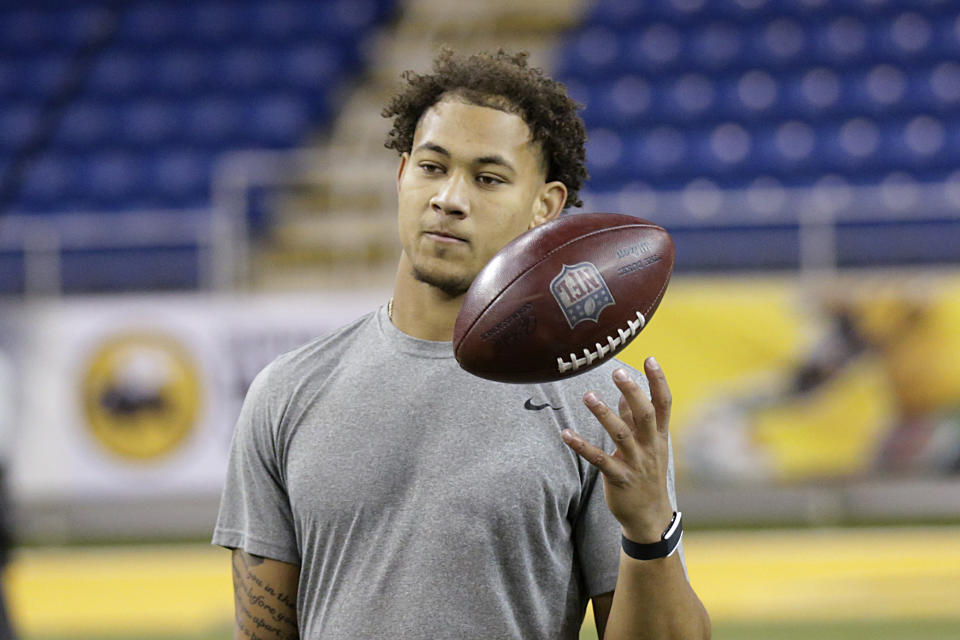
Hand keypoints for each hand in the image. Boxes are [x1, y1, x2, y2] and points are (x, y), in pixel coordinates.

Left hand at [561, 357, 674, 542]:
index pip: (663, 404)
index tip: (650, 358)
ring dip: (604, 414)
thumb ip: (635, 419)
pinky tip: (566, 434)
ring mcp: (635, 463)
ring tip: (588, 395)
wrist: (649, 516)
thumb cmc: (646, 474)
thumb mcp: (648, 445)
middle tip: (618, 371)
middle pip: (645, 415)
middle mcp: (650, 447)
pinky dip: (582, 446)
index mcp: (659, 436)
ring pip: (620, 435)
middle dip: (633, 392)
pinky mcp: (618, 478)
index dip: (658, 381)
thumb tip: (624, 393)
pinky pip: (599, 460)